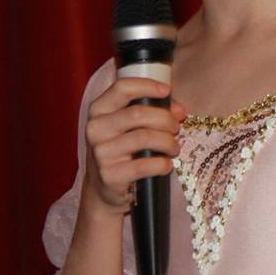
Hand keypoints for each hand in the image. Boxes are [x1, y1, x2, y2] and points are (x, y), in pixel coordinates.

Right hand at [83, 76, 185, 213]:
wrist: (104, 188)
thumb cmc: (123, 150)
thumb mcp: (131, 126)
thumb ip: (154, 112)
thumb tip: (179, 110)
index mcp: (98, 110)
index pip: (121, 88)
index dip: (147, 86)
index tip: (166, 91)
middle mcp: (96, 129)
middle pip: (138, 114)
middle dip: (165, 119)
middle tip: (176, 127)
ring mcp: (101, 153)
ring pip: (144, 138)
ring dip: (168, 142)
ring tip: (174, 147)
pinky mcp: (110, 175)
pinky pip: (144, 165)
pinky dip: (162, 164)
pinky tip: (167, 165)